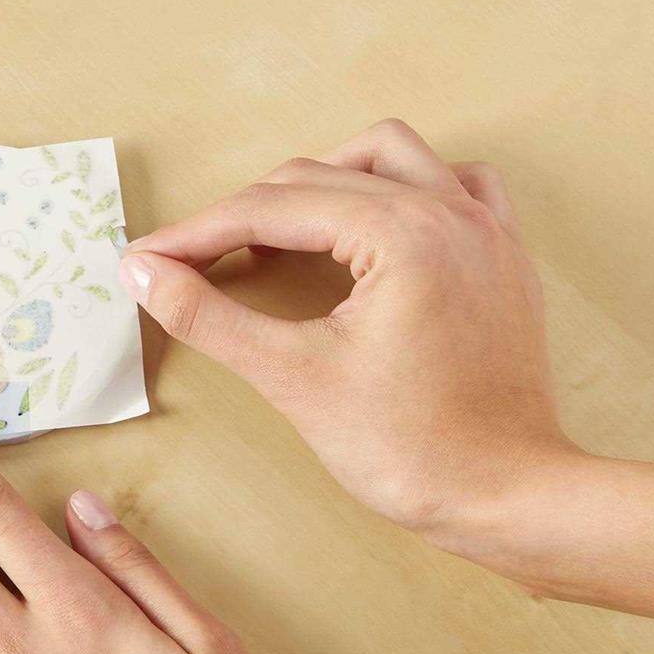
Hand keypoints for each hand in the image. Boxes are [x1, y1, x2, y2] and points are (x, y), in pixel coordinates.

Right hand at [119, 119, 569, 558]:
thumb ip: (210, 317)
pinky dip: (403, 188)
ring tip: (274, 229)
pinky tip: (372, 224)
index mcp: (400, 233)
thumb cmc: (412, 449)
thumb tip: (145, 275)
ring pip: (387, 157)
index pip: (269, 210)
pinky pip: (453, 183)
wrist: (508, 497)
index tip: (146, 259)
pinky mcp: (501, 257)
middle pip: (316, 177)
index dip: (196, 233)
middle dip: (243, 214)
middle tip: (189, 261)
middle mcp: (447, 211)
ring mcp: (484, 229)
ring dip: (321, 179)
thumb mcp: (294, 379)